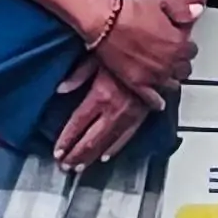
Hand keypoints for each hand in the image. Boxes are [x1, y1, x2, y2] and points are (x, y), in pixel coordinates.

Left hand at [49, 56, 157, 171]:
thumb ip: (78, 75)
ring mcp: (129, 115)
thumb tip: (61, 88)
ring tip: (79, 167)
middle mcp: (114, 110)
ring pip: (107, 143)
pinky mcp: (142, 115)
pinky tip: (105, 156)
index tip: (57, 151)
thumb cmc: (127, 50)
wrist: (159, 51)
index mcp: (100, 95)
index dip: (66, 140)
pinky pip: (126, 137)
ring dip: (92, 156)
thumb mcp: (97, 57)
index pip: (77, 124)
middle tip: (65, 165)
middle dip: (76, 155)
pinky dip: (114, 149)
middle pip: (91, 139)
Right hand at [92, 0, 198, 94]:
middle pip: (184, 70)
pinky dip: (157, 101)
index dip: (185, 47)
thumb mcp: (161, 3)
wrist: (106, 21)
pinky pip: (152, 99)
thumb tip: (196, 10)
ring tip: (165, 75)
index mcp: (178, 43)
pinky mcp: (137, 84)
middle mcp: (170, 62)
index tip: (180, 45)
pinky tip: (159, 102)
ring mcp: (154, 75)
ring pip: (172, 85)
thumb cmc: (130, 10)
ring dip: (170, 80)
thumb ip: (182, 10)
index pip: (192, 51)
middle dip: (180, 64)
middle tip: (173, 60)